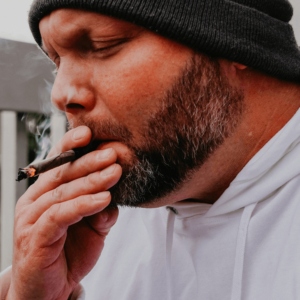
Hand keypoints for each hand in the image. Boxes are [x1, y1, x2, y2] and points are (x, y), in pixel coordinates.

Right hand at [6, 126, 121, 299]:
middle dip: (89, 161)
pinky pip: (61, 214)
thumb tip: (114, 195)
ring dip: (91, 181)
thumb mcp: (93, 227)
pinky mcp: (35, 236)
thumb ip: (102, 209)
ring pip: (64, 192)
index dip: (71, 146)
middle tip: (112, 153)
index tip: (90, 133)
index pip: (58, 163)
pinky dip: (83, 204)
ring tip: (114, 172)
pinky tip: (103, 199)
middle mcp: (35, 200)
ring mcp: (31, 217)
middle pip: (62, 173)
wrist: (50, 290)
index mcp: (46, 192)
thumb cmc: (69, 253)